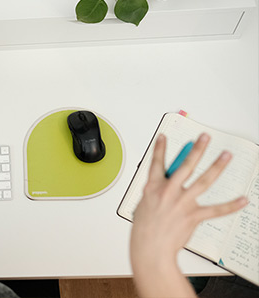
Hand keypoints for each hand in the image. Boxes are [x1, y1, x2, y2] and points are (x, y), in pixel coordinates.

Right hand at [130, 133, 247, 296]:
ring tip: (225, 155)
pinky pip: (216, 210)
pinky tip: (242, 200)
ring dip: (217, 166)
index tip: (164, 137)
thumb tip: (167, 184)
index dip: (160, 148)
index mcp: (153, 188)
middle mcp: (169, 192)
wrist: (150, 249)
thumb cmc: (145, 230)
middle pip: (186, 165)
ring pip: (203, 181)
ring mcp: (183, 203)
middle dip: (197, 149)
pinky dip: (231, 206)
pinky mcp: (194, 216)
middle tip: (205, 137)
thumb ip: (156, 192)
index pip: (157, 163)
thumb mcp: (144, 205)